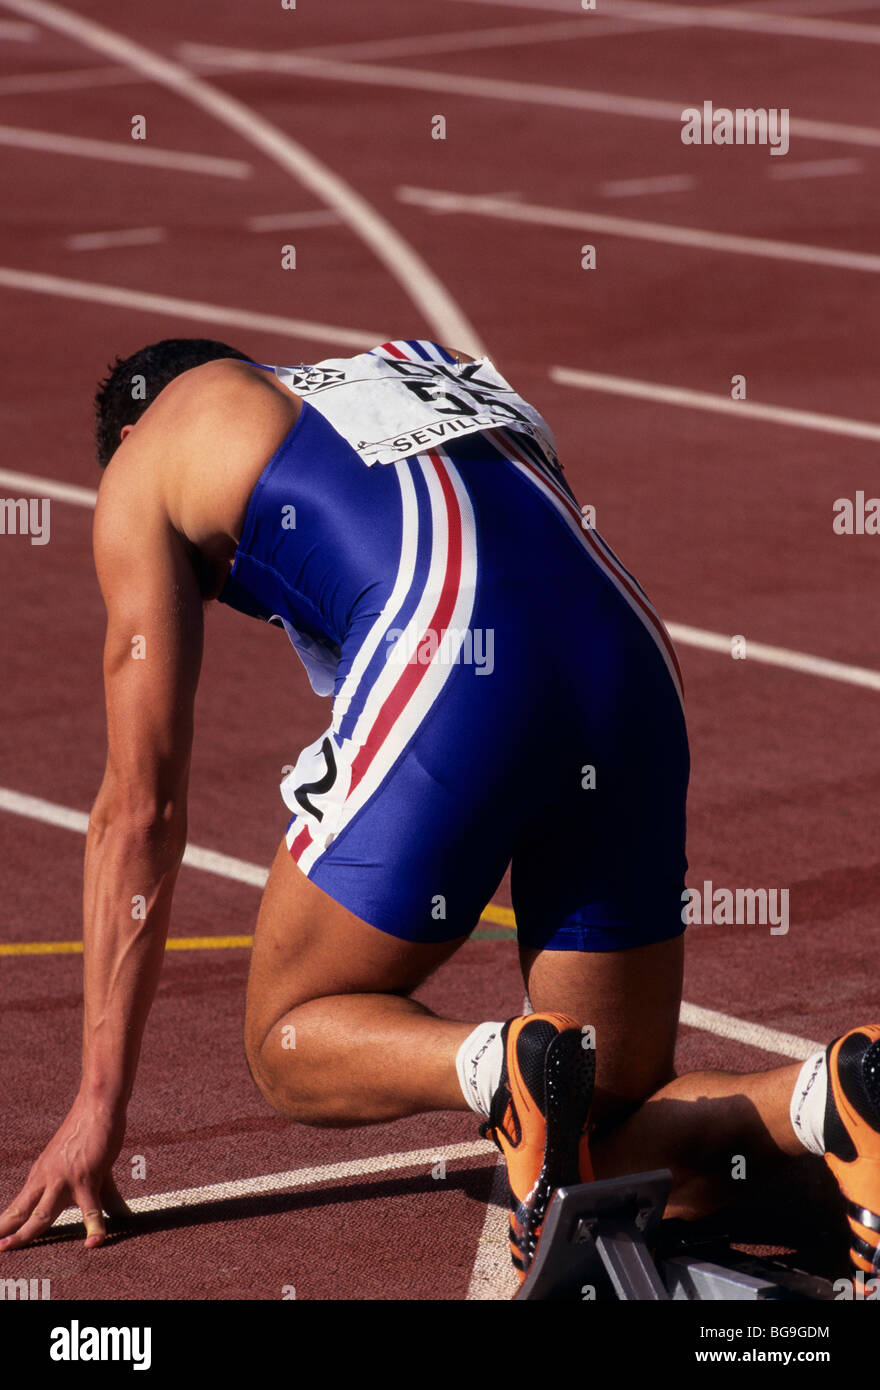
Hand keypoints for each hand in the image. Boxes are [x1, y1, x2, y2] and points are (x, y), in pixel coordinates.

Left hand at [0, 1096, 131, 1250]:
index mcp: (41, 1176)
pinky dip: (93, 1228)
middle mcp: (47, 1180)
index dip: (5, 1225)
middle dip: (9, 1233)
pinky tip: (93, 1243)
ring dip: (26, 1233)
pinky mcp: (88, 1178)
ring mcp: (65, 1180)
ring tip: (10, 1247)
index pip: (18, 1207)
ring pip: (42, 1215)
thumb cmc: (91, 1133)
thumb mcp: (91, 1167)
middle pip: (22, 1213)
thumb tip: (121, 1216)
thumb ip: (104, 1195)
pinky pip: (91, 1209)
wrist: (98, 1105)